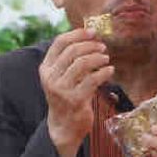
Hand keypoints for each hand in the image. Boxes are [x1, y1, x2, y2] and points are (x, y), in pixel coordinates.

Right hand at [40, 28, 114, 156]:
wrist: (64, 125)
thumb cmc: (68, 96)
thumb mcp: (63, 76)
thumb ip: (71, 60)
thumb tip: (90, 35)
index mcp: (46, 68)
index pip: (59, 43)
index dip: (77, 34)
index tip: (93, 32)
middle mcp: (50, 77)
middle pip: (72, 51)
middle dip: (90, 46)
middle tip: (103, 48)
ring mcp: (61, 88)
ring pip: (82, 63)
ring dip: (98, 58)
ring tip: (106, 59)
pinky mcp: (75, 99)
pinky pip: (93, 79)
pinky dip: (104, 72)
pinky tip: (110, 70)